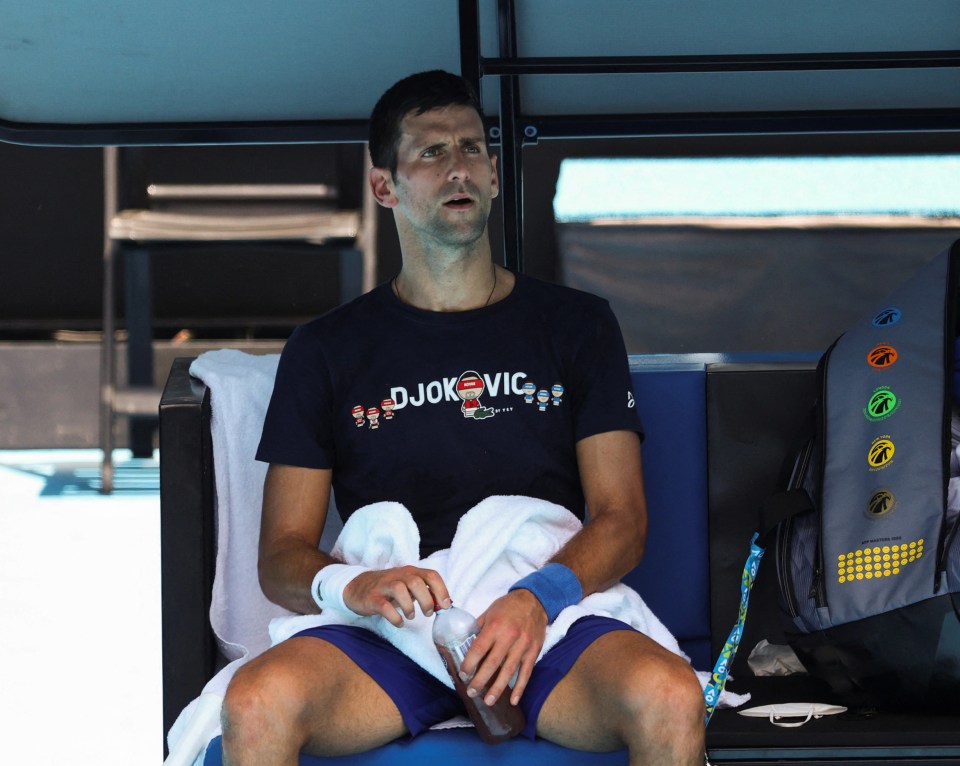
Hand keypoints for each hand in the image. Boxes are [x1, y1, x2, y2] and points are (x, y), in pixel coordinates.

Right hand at [343, 566, 450, 626]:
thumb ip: (425, 591)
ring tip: (411, 616)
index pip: (431, 575)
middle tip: (428, 613)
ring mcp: (384, 586)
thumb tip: (444, 603)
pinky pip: (384, 606)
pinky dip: (395, 617)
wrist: (358, 587)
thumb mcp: (408, 586)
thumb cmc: (389, 588)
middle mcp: (398, 576)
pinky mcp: (372, 598)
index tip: (445, 606)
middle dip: (426, 600)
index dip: (441, 590)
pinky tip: (399, 622)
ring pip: (400, 589)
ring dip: (409, 606)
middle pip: (416, 582)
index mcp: (411, 572)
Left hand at [459, 589, 547, 706]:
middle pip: (492, 663)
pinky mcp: (534, 651)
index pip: (478, 649)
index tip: (463, 674)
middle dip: (480, 680)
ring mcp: (523, 645)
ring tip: (488, 701)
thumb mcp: (489, 611)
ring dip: (498, 688)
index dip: (469, 664)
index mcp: (495, 626)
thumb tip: (464, 642)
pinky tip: (513, 700)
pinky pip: (526, 672)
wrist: (535, 600)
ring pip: (509, 671)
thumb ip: (478, 628)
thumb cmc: (508, 606)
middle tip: (471, 692)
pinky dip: (520, 688)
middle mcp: (509, 636)